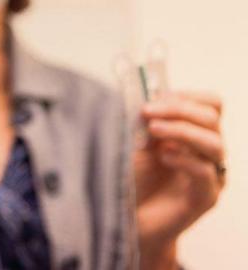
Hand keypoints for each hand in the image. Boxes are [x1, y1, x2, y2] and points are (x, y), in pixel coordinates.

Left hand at [134, 91, 225, 269]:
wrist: (131, 219)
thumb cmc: (134, 180)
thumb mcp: (137, 145)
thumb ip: (146, 123)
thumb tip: (149, 98)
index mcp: (195, 134)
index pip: (210, 105)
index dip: (186, 96)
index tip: (155, 97)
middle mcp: (208, 152)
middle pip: (212, 118)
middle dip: (179, 109)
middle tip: (148, 111)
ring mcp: (211, 174)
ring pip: (214, 142)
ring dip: (182, 130)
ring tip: (153, 130)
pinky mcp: (206, 197)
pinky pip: (206, 172)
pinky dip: (185, 159)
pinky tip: (163, 156)